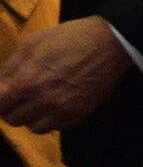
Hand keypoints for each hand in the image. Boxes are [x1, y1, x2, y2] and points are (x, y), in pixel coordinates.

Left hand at [0, 16, 131, 131]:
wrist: (109, 44)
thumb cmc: (69, 38)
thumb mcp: (32, 44)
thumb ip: (10, 67)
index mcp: (27, 80)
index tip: (2, 94)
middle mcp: (44, 100)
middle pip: (12, 119)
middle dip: (12, 107)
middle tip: (19, 97)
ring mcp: (64, 110)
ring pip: (34, 128)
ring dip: (32, 116)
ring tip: (39, 102)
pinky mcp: (80, 114)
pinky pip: (56, 128)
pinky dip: (52, 119)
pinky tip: (57, 103)